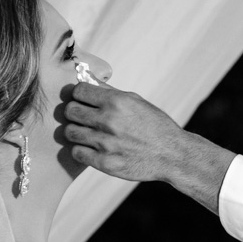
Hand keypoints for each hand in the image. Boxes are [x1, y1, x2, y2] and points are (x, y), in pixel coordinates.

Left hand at [63, 83, 234, 207]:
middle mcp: (109, 121)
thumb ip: (110, 92)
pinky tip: (90, 149)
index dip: (79, 95)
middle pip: (70, 111)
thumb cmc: (155, 126)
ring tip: (86, 134)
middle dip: (74, 113)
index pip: (78, 91)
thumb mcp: (136, 101)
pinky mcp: (106, 163)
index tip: (84, 101)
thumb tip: (87, 78)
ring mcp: (106, 143)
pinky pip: (77, 153)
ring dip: (76, 132)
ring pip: (70, 132)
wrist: (172, 155)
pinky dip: (81, 150)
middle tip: (82, 118)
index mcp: (117, 102)